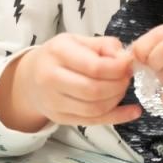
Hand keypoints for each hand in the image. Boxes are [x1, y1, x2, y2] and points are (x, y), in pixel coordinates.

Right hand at [1, 33, 136, 131]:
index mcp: (57, 53)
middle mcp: (51, 78)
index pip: (94, 67)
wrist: (30, 78)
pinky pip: (93, 121)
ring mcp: (53, 102)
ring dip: (117, 99)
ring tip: (122, 88)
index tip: (128, 64)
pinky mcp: (60, 118)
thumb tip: (125, 57)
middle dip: (119, 85)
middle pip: (94, 90)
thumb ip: (103, 45)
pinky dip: (117, 117)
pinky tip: (132, 111)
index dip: (118, 68)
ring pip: (95, 108)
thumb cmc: (58, 56)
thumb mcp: (78, 40)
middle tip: (127, 77)